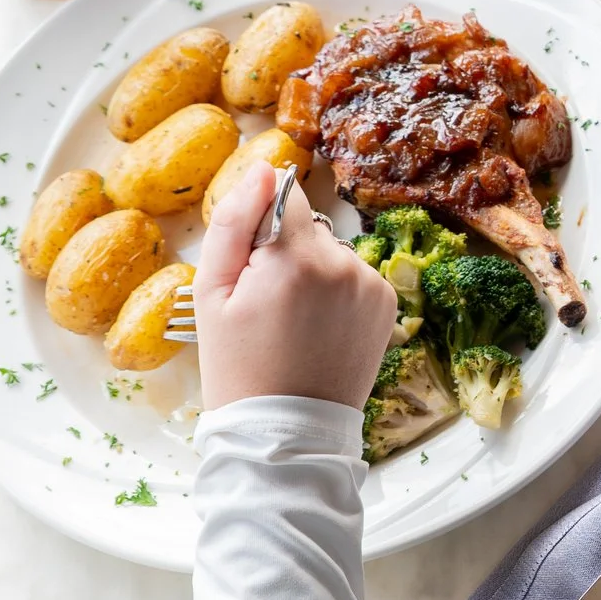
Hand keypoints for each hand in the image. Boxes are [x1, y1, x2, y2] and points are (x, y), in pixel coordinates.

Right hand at [191, 164, 398, 410]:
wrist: (287, 430)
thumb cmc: (238, 366)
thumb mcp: (212, 293)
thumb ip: (234, 221)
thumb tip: (263, 169)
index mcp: (297, 258)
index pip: (283, 195)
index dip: (260, 228)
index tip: (251, 269)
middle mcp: (345, 264)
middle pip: (307, 228)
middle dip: (285, 253)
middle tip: (265, 308)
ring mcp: (372, 284)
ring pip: (330, 252)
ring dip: (313, 274)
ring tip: (293, 325)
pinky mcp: (388, 304)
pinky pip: (353, 277)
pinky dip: (337, 294)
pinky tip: (319, 330)